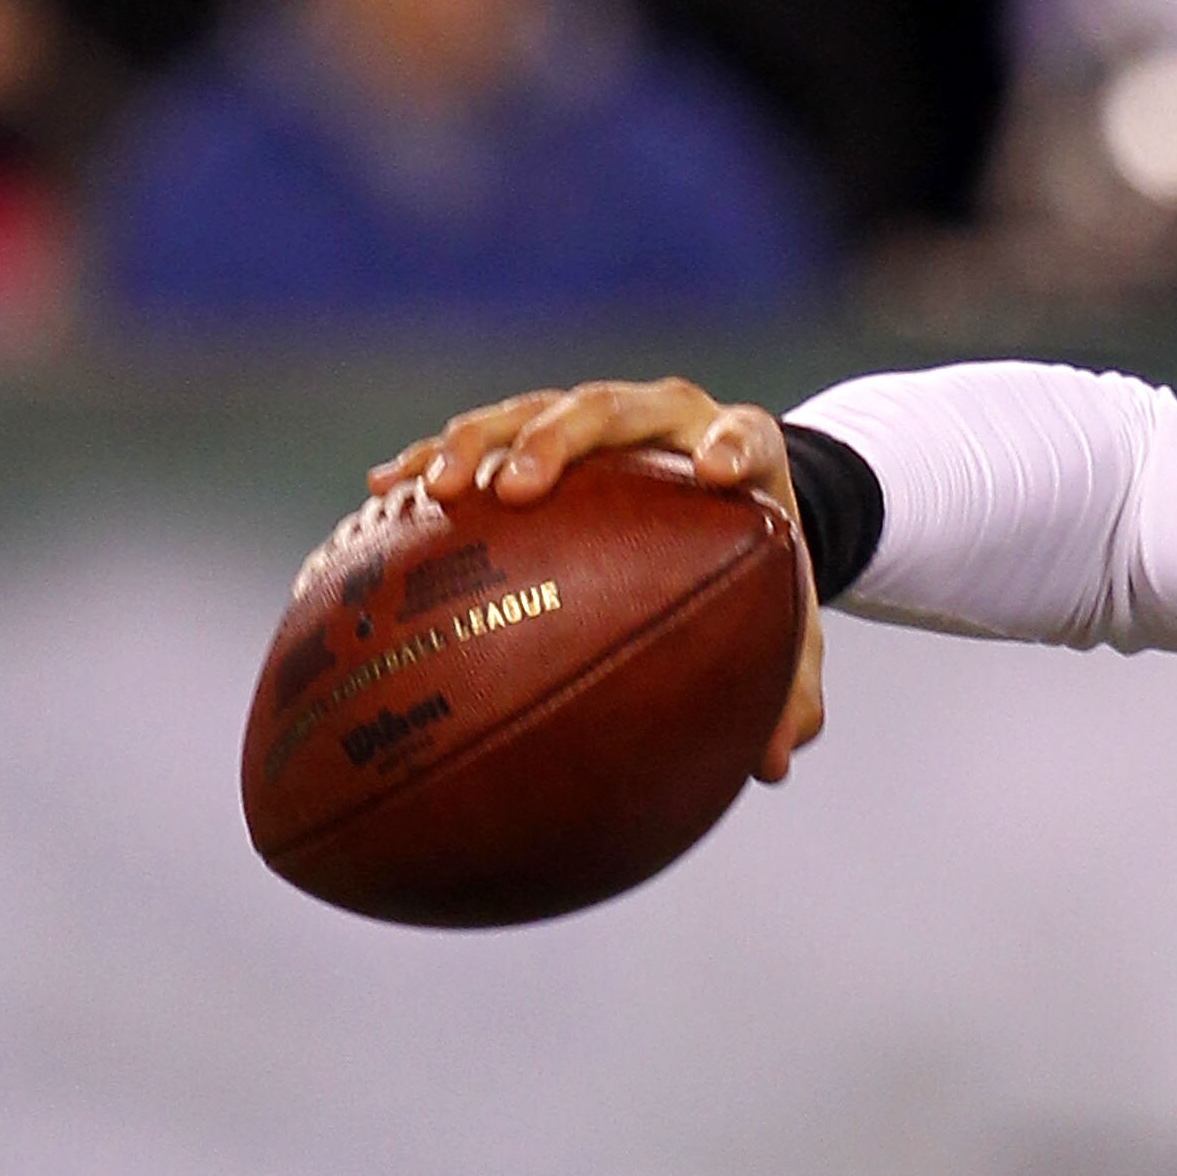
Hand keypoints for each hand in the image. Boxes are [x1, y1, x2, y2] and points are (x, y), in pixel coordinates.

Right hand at [370, 378, 822, 783]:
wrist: (729, 493)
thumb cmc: (756, 569)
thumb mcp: (788, 628)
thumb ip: (792, 690)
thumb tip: (773, 766)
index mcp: (742, 448)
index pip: (744, 436)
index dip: (730, 446)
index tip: (712, 470)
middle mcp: (663, 418)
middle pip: (605, 409)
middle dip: (556, 441)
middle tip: (518, 486)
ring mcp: (594, 418)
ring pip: (527, 411)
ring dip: (476, 445)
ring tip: (436, 488)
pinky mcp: (540, 430)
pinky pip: (481, 438)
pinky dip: (434, 460)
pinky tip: (384, 491)